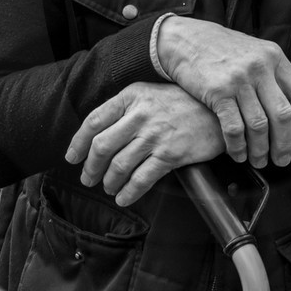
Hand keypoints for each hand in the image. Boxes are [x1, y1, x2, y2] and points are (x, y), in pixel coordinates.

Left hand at [66, 82, 225, 206]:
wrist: (218, 111)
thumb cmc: (182, 103)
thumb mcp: (150, 94)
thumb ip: (126, 109)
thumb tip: (99, 134)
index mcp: (131, 96)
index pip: (94, 120)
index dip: (78, 142)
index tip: (72, 157)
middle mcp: (140, 115)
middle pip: (102, 145)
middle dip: (90, 167)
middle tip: (88, 178)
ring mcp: (155, 135)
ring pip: (119, 165)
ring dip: (109, 181)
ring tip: (108, 187)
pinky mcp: (171, 154)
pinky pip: (142, 178)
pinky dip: (129, 192)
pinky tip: (124, 197)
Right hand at [154, 17, 290, 167]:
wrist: (185, 40)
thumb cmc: (221, 49)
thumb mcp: (254, 51)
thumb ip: (273, 73)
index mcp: (274, 56)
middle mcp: (260, 67)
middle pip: (282, 114)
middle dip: (284, 143)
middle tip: (282, 160)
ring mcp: (239, 79)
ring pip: (259, 125)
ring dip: (261, 149)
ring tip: (259, 161)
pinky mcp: (218, 91)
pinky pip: (234, 128)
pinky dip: (238, 147)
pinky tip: (237, 155)